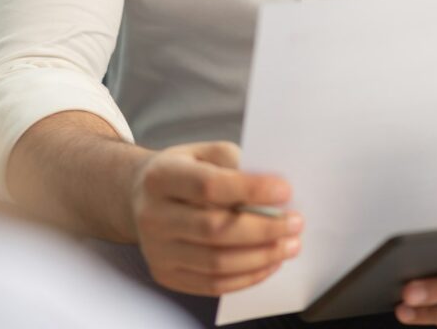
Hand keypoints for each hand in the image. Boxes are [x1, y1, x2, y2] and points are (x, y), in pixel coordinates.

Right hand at [131, 140, 302, 295]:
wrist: (140, 196)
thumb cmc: (183, 171)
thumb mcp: (203, 151)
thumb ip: (234, 162)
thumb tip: (271, 189)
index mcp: (161, 177)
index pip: (210, 186)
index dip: (251, 190)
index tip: (285, 190)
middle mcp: (152, 215)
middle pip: (214, 229)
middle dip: (263, 228)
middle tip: (295, 222)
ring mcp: (156, 250)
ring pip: (216, 262)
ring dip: (261, 256)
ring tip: (289, 245)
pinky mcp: (166, 275)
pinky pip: (212, 285)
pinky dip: (247, 277)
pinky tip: (269, 262)